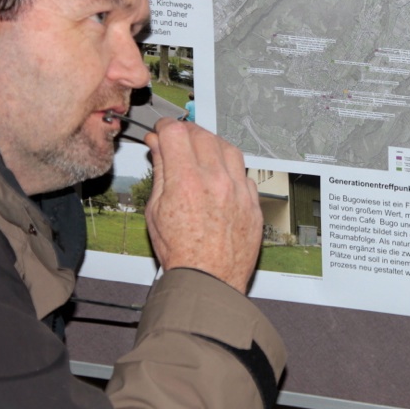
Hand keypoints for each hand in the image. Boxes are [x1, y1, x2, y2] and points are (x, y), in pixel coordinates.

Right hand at [143, 119, 261, 292]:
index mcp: (187, 182)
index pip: (175, 132)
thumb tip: (158, 147)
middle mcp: (216, 181)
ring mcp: (239, 191)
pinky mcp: (253, 202)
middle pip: (202, 134)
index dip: (164, 127)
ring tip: (200, 153)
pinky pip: (244, 172)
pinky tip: (220, 177)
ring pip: (227, 147)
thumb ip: (160, 172)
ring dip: (211, 144)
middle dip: (186, 132)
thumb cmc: (181, 254)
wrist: (209, 281)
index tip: (161, 132)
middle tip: (177, 140)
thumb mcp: (156, 211)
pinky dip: (230, 168)